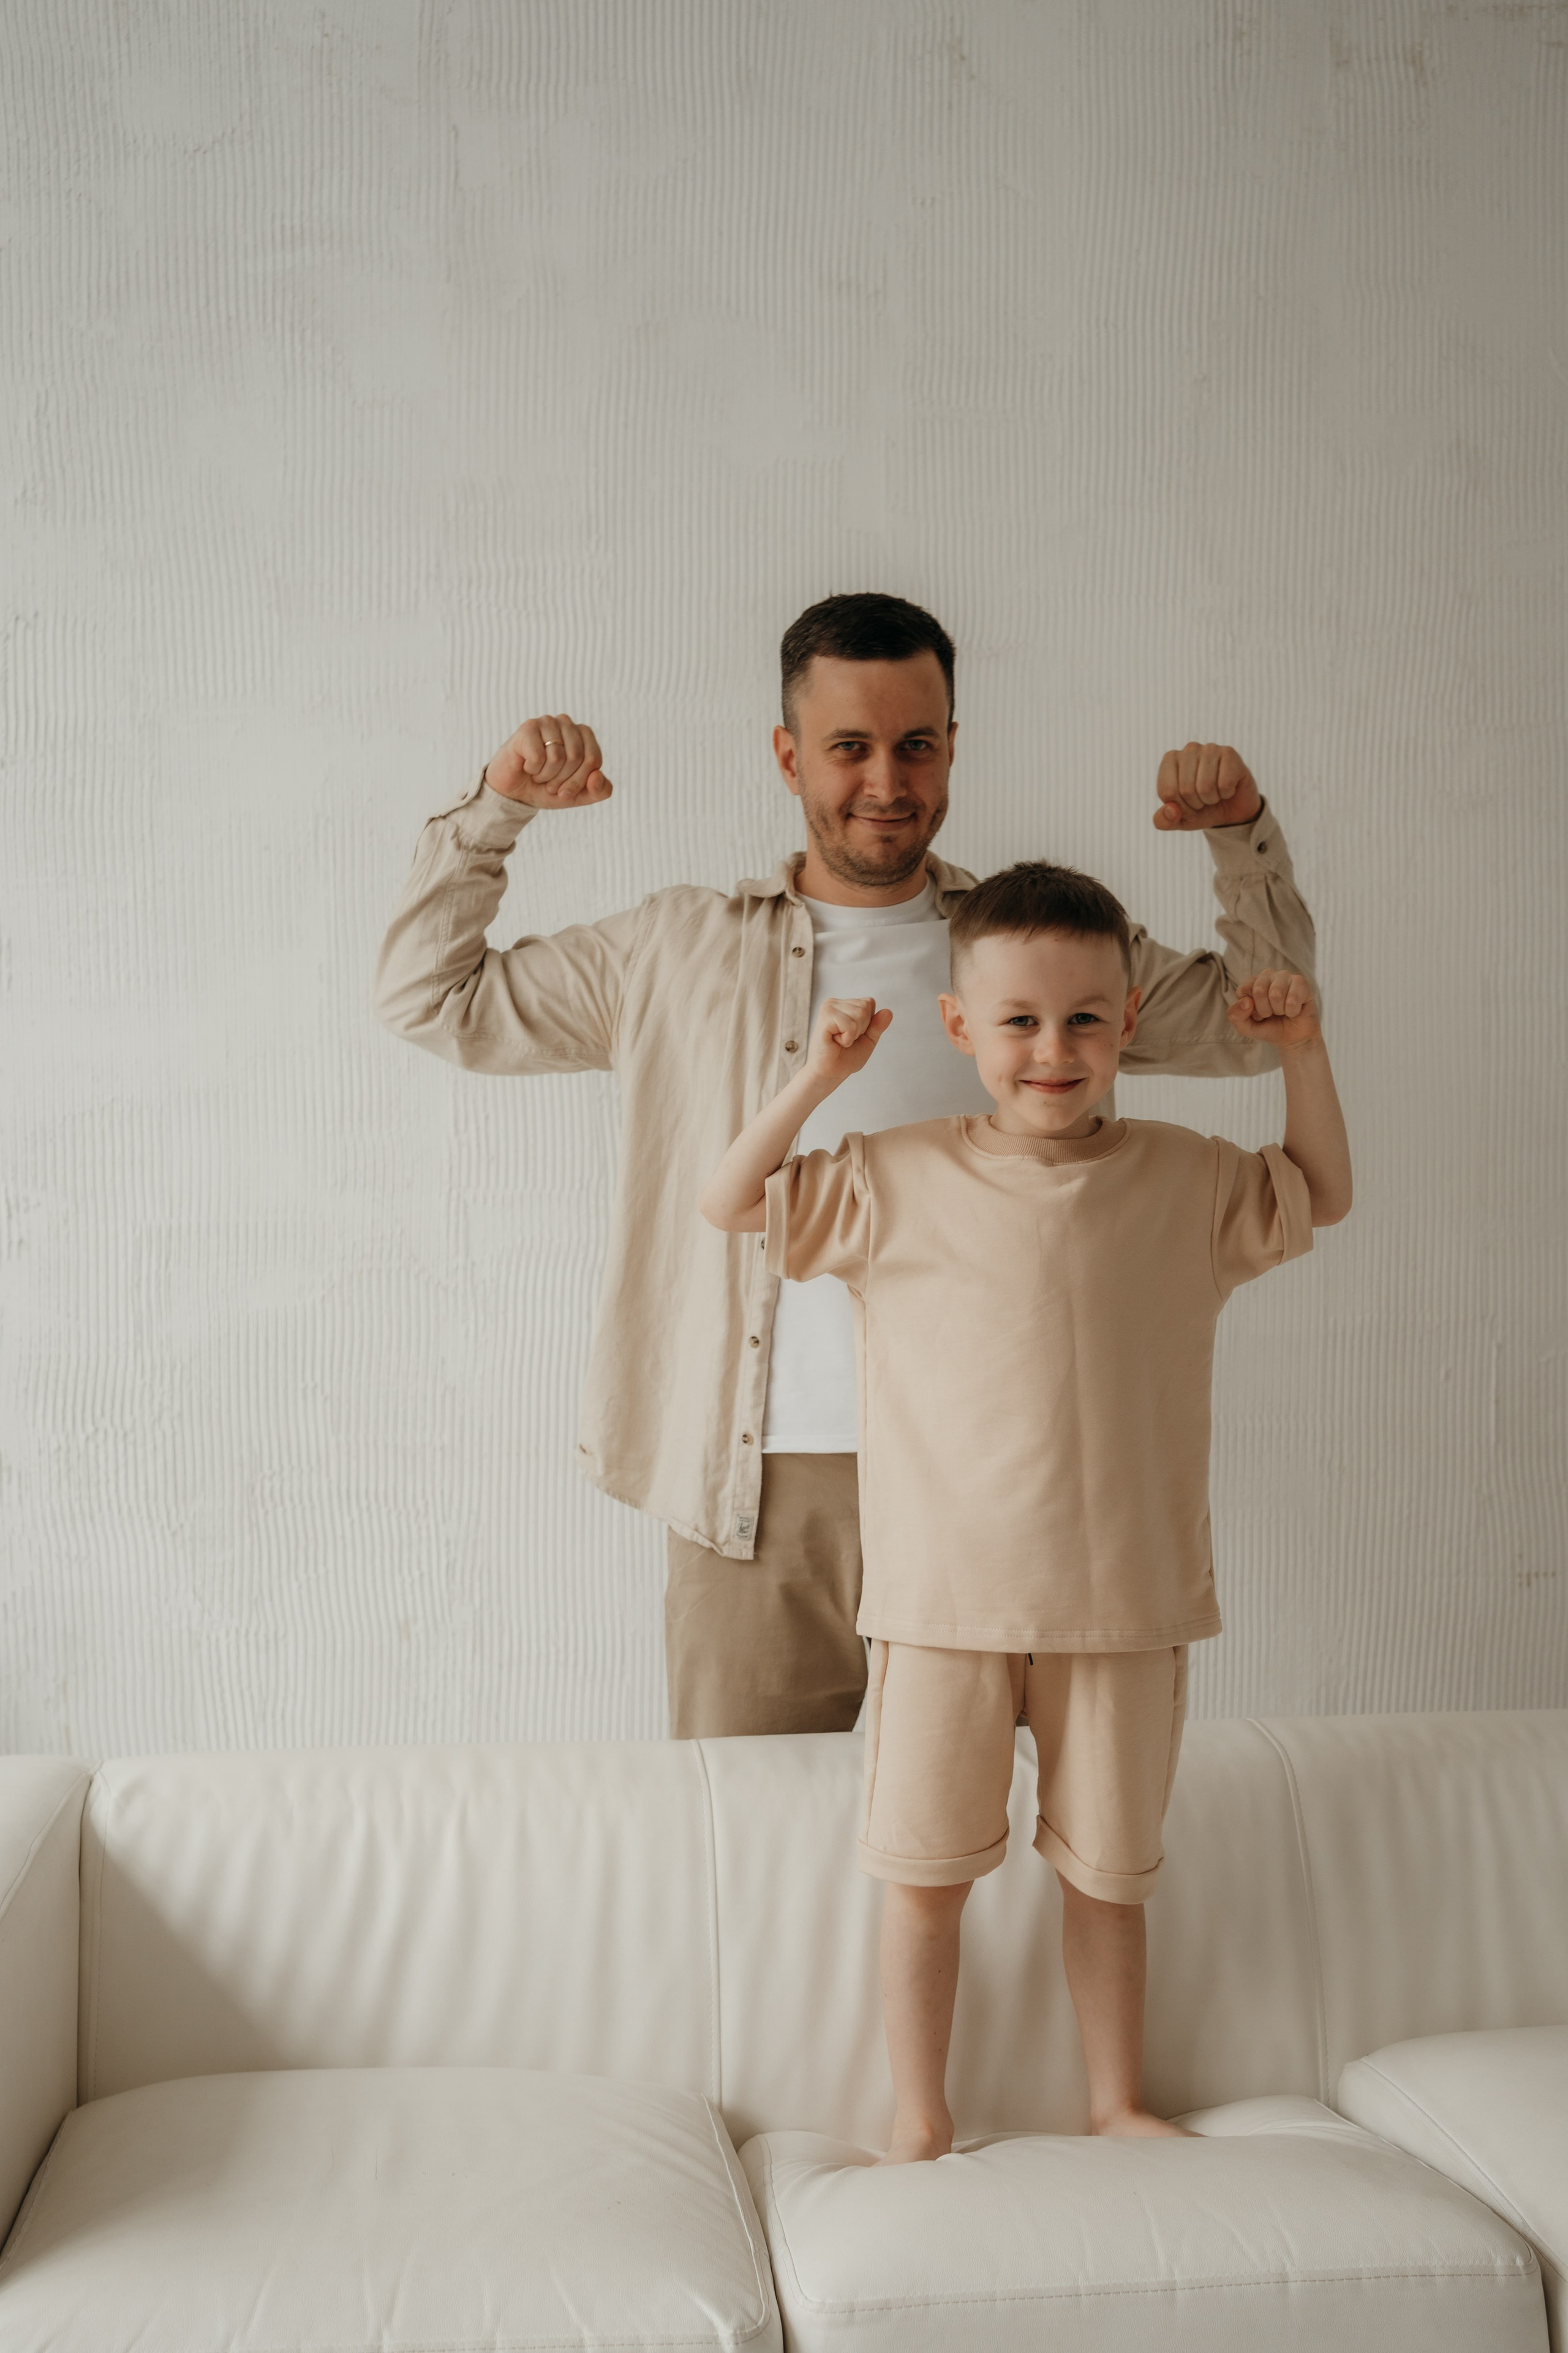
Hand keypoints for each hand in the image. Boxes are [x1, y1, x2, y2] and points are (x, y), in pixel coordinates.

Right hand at [483, 714, 611, 807]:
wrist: (514, 793)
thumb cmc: (547, 788)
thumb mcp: (579, 796)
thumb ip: (599, 791)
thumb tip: (597, 775)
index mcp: (584, 734)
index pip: (593, 759)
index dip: (579, 782)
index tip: (565, 791)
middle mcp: (566, 723)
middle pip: (577, 757)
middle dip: (563, 780)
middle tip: (549, 783)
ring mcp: (546, 722)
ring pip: (557, 756)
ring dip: (546, 776)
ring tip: (538, 774)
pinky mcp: (527, 728)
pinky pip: (538, 756)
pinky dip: (532, 769)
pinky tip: (526, 766)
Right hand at [805, 996, 891, 1085]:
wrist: (830, 1073)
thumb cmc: (846, 1057)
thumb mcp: (868, 1040)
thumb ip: (878, 1025)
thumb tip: (888, 1011)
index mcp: (843, 1005)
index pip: (869, 1002)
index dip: (867, 1023)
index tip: (852, 1035)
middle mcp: (834, 1003)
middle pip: (865, 1007)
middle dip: (861, 1029)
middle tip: (844, 1039)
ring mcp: (828, 1008)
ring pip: (859, 1014)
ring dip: (853, 1034)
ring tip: (839, 1040)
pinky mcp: (825, 1017)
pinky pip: (850, 1025)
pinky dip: (847, 1039)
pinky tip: (835, 1041)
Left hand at [1153, 743, 1261, 831]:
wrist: (1231, 810)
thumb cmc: (1200, 810)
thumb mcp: (1178, 820)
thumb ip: (1164, 821)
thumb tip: (1171, 811)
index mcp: (1170, 760)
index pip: (1167, 791)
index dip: (1179, 807)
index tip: (1188, 805)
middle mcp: (1189, 749)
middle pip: (1185, 789)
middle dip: (1196, 804)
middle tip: (1203, 800)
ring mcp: (1210, 748)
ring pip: (1205, 786)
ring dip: (1211, 799)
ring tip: (1215, 793)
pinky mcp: (1230, 753)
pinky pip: (1225, 784)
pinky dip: (1227, 793)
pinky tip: (1228, 788)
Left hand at [1227, 969, 1321, 1052]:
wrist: (1293, 1039)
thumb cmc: (1269, 1028)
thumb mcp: (1246, 1027)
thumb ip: (1235, 1016)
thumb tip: (1246, 1001)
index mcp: (1252, 982)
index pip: (1243, 989)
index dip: (1250, 1009)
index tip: (1257, 1014)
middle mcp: (1268, 975)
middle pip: (1259, 990)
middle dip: (1265, 1010)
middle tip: (1272, 1014)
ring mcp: (1285, 976)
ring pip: (1276, 994)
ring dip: (1279, 1010)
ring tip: (1283, 1011)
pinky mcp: (1301, 982)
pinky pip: (1293, 999)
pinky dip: (1292, 1011)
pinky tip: (1294, 1010)